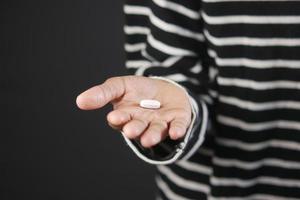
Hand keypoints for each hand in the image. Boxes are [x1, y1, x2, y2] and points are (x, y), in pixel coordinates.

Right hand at [76, 75, 191, 147]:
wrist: (165, 89)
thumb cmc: (139, 90)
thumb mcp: (120, 86)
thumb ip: (102, 93)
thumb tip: (80, 101)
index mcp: (127, 116)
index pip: (121, 120)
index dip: (119, 119)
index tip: (114, 118)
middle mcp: (143, 123)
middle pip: (138, 127)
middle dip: (134, 129)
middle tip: (130, 130)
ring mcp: (161, 123)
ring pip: (156, 131)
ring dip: (152, 135)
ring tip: (148, 139)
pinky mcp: (178, 120)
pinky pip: (178, 126)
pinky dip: (177, 130)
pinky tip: (176, 133)